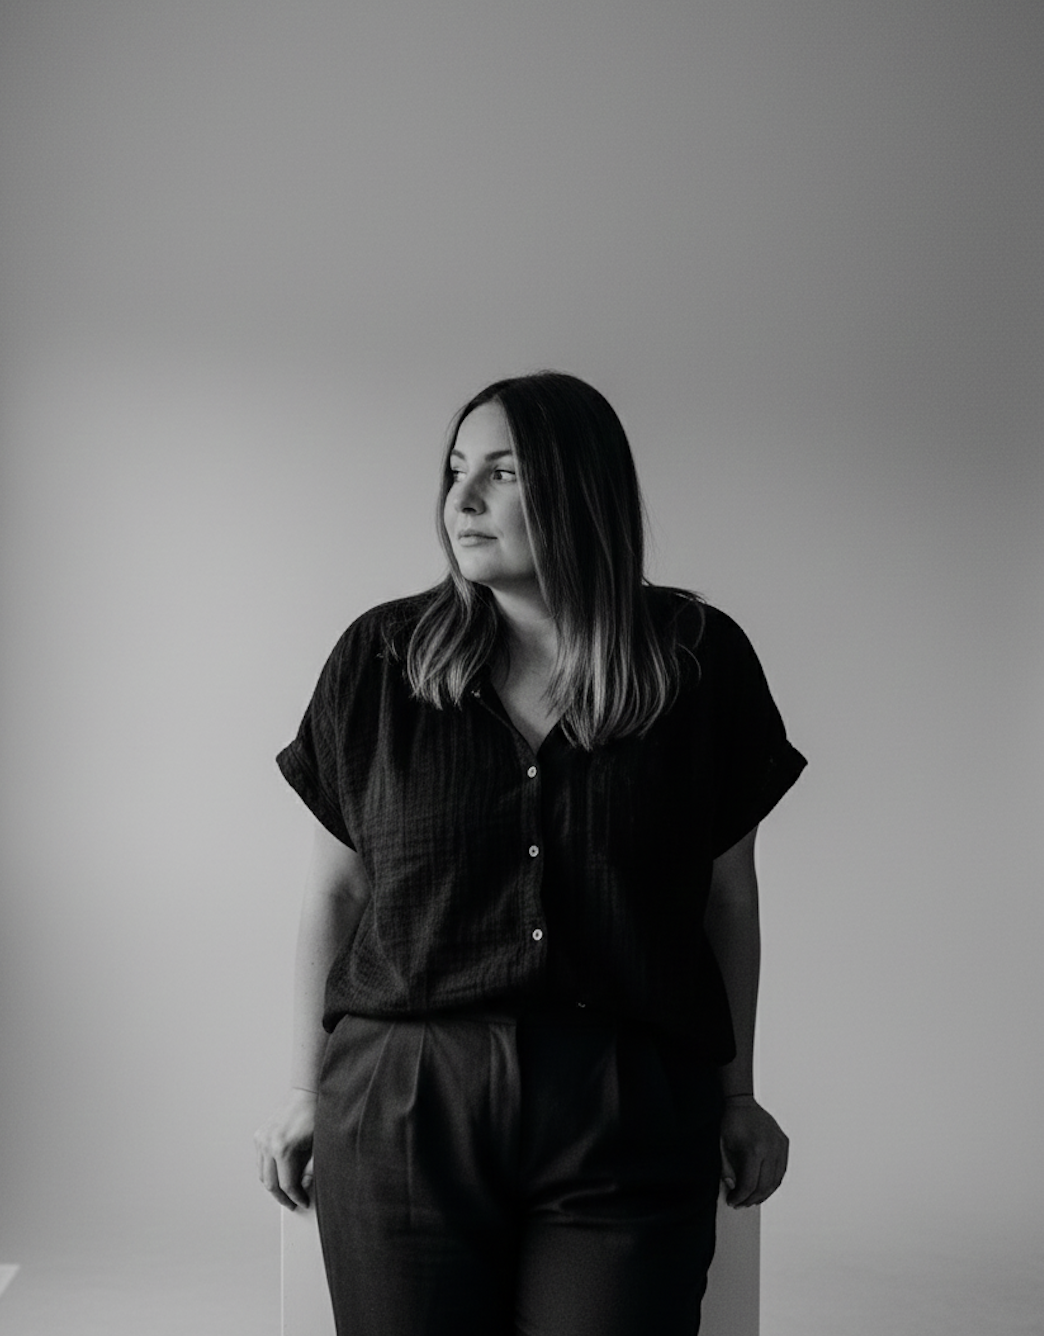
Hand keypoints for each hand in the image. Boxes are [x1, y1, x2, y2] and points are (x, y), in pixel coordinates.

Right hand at [254, 1088, 317, 1210]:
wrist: (306, 1094)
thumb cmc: (315, 1118)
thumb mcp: (318, 1147)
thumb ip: (310, 1171)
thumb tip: (302, 1188)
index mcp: (284, 1148)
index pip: (287, 1185)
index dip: (296, 1197)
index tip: (303, 1203)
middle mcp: (268, 1144)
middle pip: (270, 1183)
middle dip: (282, 1197)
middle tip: (293, 1203)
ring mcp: (261, 1139)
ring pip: (263, 1175)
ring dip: (273, 1186)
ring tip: (286, 1193)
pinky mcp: (259, 1136)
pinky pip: (260, 1162)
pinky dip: (268, 1171)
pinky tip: (280, 1175)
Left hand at [719, 1096, 788, 1207]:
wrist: (742, 1103)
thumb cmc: (732, 1123)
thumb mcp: (724, 1148)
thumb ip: (729, 1171)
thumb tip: (734, 1188)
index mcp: (754, 1150)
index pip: (750, 1184)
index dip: (740, 1196)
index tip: (733, 1201)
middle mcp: (770, 1149)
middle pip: (764, 1186)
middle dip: (751, 1199)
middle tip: (741, 1203)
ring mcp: (780, 1146)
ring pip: (776, 1181)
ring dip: (764, 1194)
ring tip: (752, 1198)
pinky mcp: (784, 1144)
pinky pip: (781, 1170)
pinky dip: (773, 1182)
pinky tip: (763, 1186)